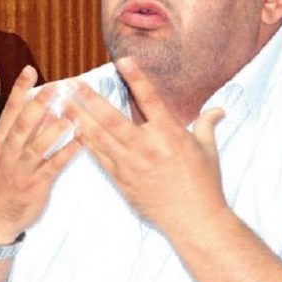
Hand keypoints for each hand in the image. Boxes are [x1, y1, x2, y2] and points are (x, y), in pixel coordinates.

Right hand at [0, 66, 82, 243]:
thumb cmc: (0, 183)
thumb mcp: (1, 155)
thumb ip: (18, 132)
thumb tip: (38, 109)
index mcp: (1, 142)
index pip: (10, 111)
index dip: (19, 90)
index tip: (29, 71)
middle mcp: (10, 152)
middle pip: (24, 124)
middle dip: (39, 105)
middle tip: (55, 87)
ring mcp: (22, 168)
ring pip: (38, 144)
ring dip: (56, 128)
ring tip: (73, 113)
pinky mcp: (36, 184)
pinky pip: (53, 165)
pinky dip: (67, 152)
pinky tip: (80, 141)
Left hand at [73, 58, 228, 238]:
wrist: (194, 221)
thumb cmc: (204, 185)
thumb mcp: (208, 151)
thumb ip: (207, 125)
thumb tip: (220, 109)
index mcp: (170, 135)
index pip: (151, 99)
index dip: (137, 78)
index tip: (122, 60)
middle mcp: (147, 147)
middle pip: (112, 118)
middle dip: (90, 99)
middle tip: (73, 83)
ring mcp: (131, 164)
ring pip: (99, 137)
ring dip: (79, 118)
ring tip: (62, 103)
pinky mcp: (121, 179)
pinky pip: (99, 156)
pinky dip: (85, 141)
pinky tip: (72, 129)